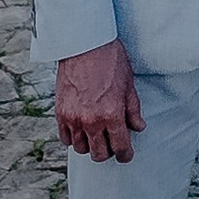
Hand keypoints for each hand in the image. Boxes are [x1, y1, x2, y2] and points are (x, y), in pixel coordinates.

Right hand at [55, 40, 144, 159]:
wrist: (85, 44)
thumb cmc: (109, 60)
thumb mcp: (129, 85)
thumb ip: (133, 110)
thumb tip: (138, 126)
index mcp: (112, 114)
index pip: (120, 147)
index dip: (125, 154)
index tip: (126, 154)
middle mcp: (91, 120)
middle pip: (99, 154)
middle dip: (108, 152)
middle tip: (112, 145)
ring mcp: (74, 118)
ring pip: (81, 148)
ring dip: (90, 145)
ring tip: (97, 136)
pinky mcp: (61, 112)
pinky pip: (66, 138)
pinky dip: (74, 138)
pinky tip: (82, 130)